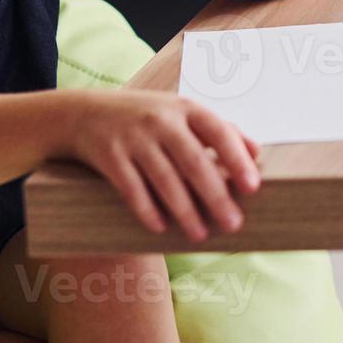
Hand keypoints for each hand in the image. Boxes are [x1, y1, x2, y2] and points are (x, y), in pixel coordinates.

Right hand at [67, 89, 261, 242]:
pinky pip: (131, 187)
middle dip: (216, 195)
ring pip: (164, 178)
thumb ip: (219, 128)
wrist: (84, 113)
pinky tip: (160, 228)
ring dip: (184, 210)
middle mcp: (161, 120)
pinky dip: (147, 209)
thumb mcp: (181, 112)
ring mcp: (134, 137)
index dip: (237, 159)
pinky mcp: (110, 155)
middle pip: (194, 161)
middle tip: (234, 224)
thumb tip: (257, 152)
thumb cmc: (146, 117)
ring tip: (200, 235)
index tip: (253, 187)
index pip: (218, 131)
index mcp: (185, 108)